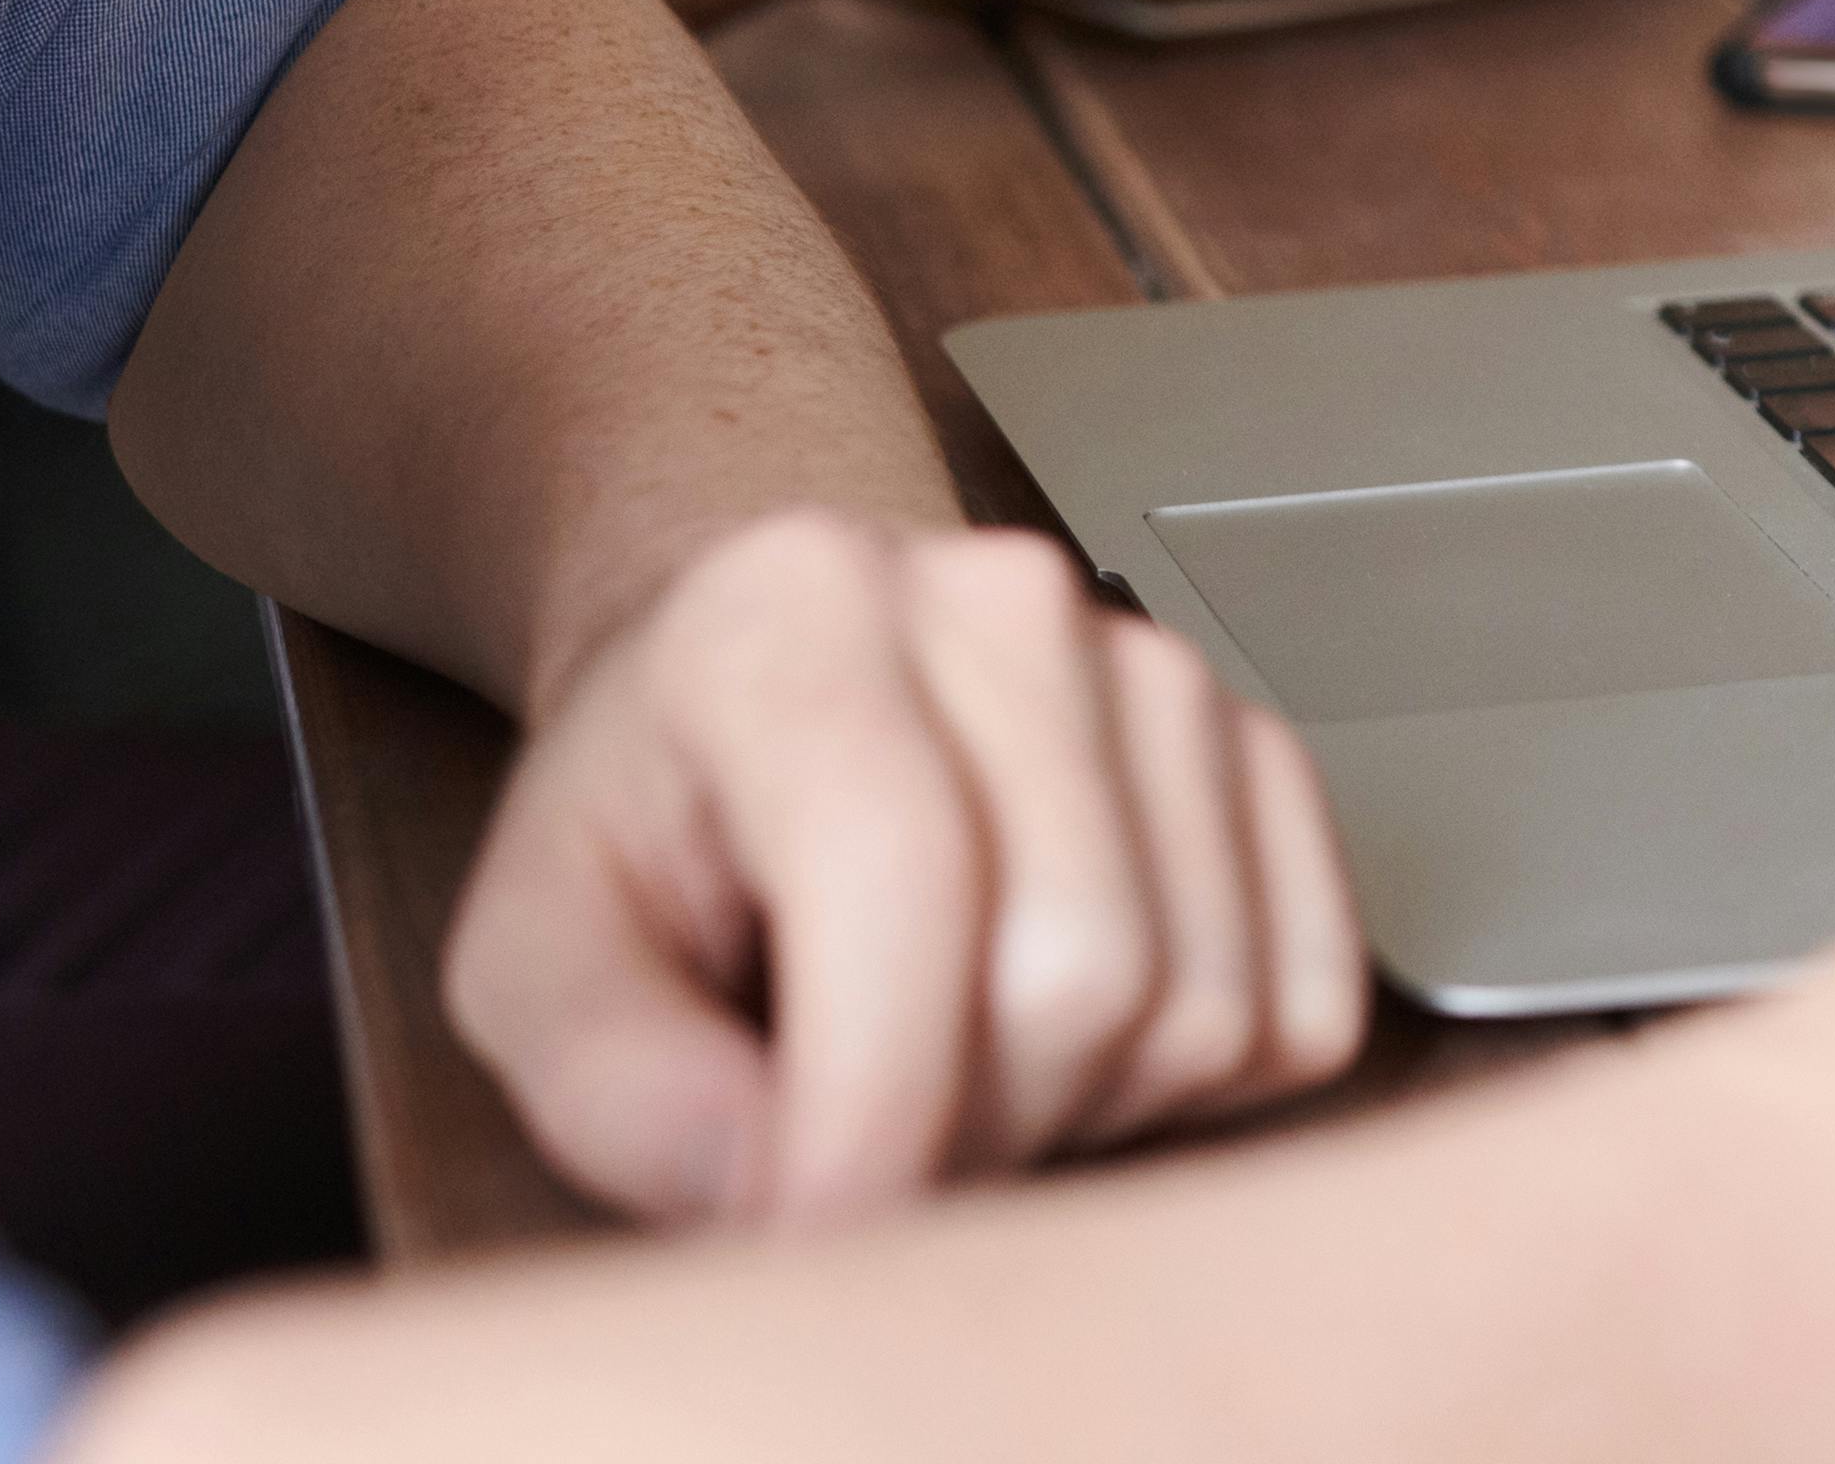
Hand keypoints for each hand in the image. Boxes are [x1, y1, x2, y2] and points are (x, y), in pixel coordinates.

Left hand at [440, 509, 1368, 1224]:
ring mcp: (1161, 667)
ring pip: (1203, 1002)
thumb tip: (771, 1182)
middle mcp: (1007, 601)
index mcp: (799, 617)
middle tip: (862, 1134)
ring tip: (951, 1069)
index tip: (816, 1233)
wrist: (769, 677)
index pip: (900, 874)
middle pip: (1080, 966)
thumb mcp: (531, 948)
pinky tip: (1065, 1039)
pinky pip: (1304, 999)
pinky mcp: (1259, 747)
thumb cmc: (659, 811)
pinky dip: (1193, 1083)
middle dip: (967, 1130)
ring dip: (1076, 1112)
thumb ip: (614, 1080)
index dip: (870, 1102)